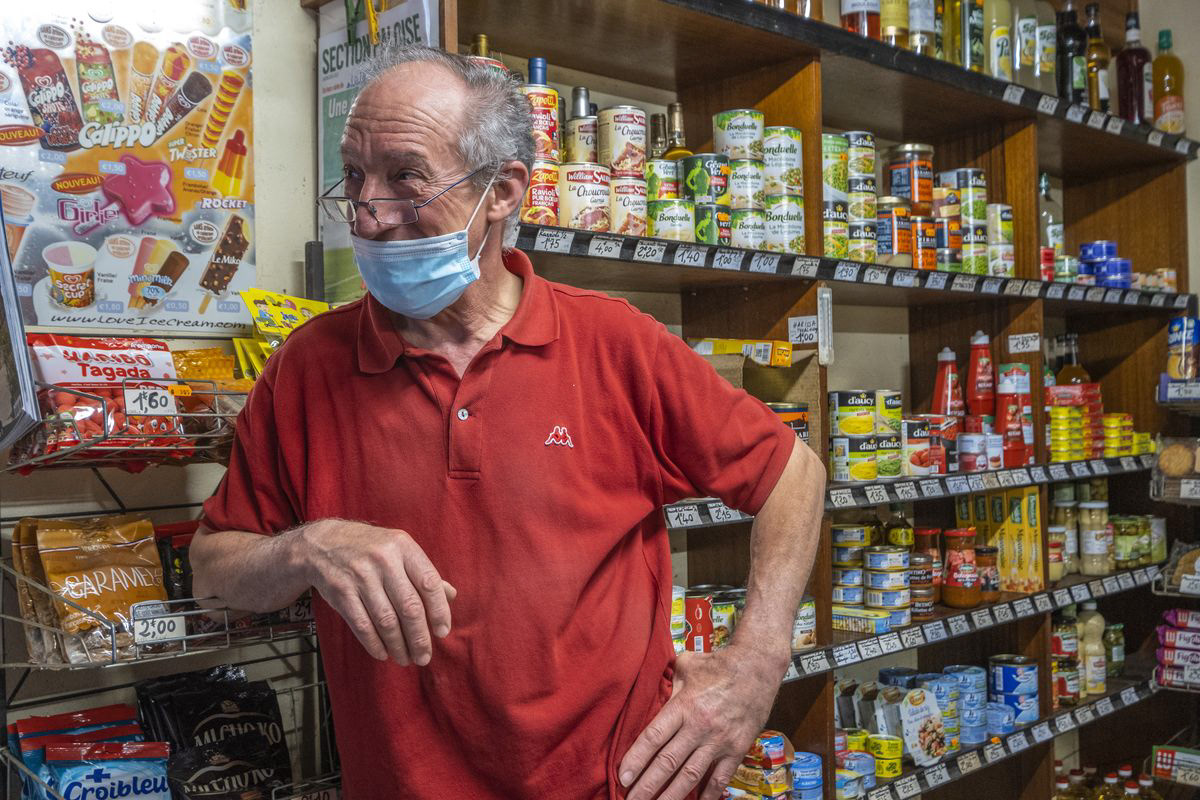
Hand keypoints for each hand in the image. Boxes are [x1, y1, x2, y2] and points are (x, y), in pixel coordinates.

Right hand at [297, 519, 456, 665]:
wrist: (323, 543)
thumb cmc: (372, 549)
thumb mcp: (399, 550)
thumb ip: (424, 572)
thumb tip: (450, 596)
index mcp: (403, 546)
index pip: (428, 582)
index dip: (439, 611)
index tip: (442, 632)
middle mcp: (383, 559)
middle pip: (409, 607)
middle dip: (419, 638)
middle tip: (424, 657)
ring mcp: (360, 576)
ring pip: (386, 620)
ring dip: (398, 646)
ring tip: (406, 659)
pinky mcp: (341, 592)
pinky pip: (362, 625)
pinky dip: (374, 643)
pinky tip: (384, 653)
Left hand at [619, 644, 789, 799]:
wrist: (758, 666)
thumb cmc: (718, 664)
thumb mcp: (686, 666)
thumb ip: (666, 681)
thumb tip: (648, 688)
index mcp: (684, 705)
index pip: (654, 737)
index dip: (636, 758)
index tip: (622, 776)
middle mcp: (700, 725)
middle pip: (668, 761)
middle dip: (647, 785)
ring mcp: (720, 740)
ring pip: (691, 775)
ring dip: (672, 795)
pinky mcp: (737, 748)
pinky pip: (721, 777)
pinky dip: (709, 794)